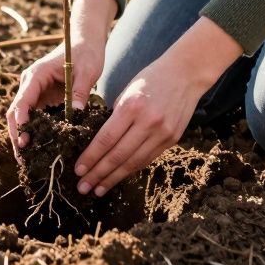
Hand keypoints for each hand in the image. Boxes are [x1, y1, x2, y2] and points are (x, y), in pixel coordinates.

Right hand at [6, 0, 116, 149]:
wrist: (84, 41)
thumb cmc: (85, 52)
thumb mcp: (87, 70)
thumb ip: (79, 91)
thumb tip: (75, 114)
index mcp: (36, 75)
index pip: (23, 100)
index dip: (21, 121)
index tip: (24, 139)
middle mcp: (30, 85)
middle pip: (16, 113)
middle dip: (18, 136)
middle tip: (24, 159)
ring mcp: (35, 93)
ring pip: (22, 119)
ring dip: (24, 138)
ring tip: (29, 161)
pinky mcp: (43, 100)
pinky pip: (35, 119)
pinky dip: (36, 134)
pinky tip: (41, 150)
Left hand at [74, 17, 241, 195]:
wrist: (186, 74)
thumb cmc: (151, 78)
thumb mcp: (127, 91)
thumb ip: (115, 117)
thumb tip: (100, 142)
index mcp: (132, 106)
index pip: (106, 139)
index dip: (90, 158)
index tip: (78, 170)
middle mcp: (148, 122)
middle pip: (118, 155)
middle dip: (98, 174)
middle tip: (83, 188)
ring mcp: (163, 133)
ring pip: (133, 162)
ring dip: (113, 178)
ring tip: (98, 189)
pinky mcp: (172, 139)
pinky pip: (147, 159)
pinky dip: (131, 169)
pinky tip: (118, 177)